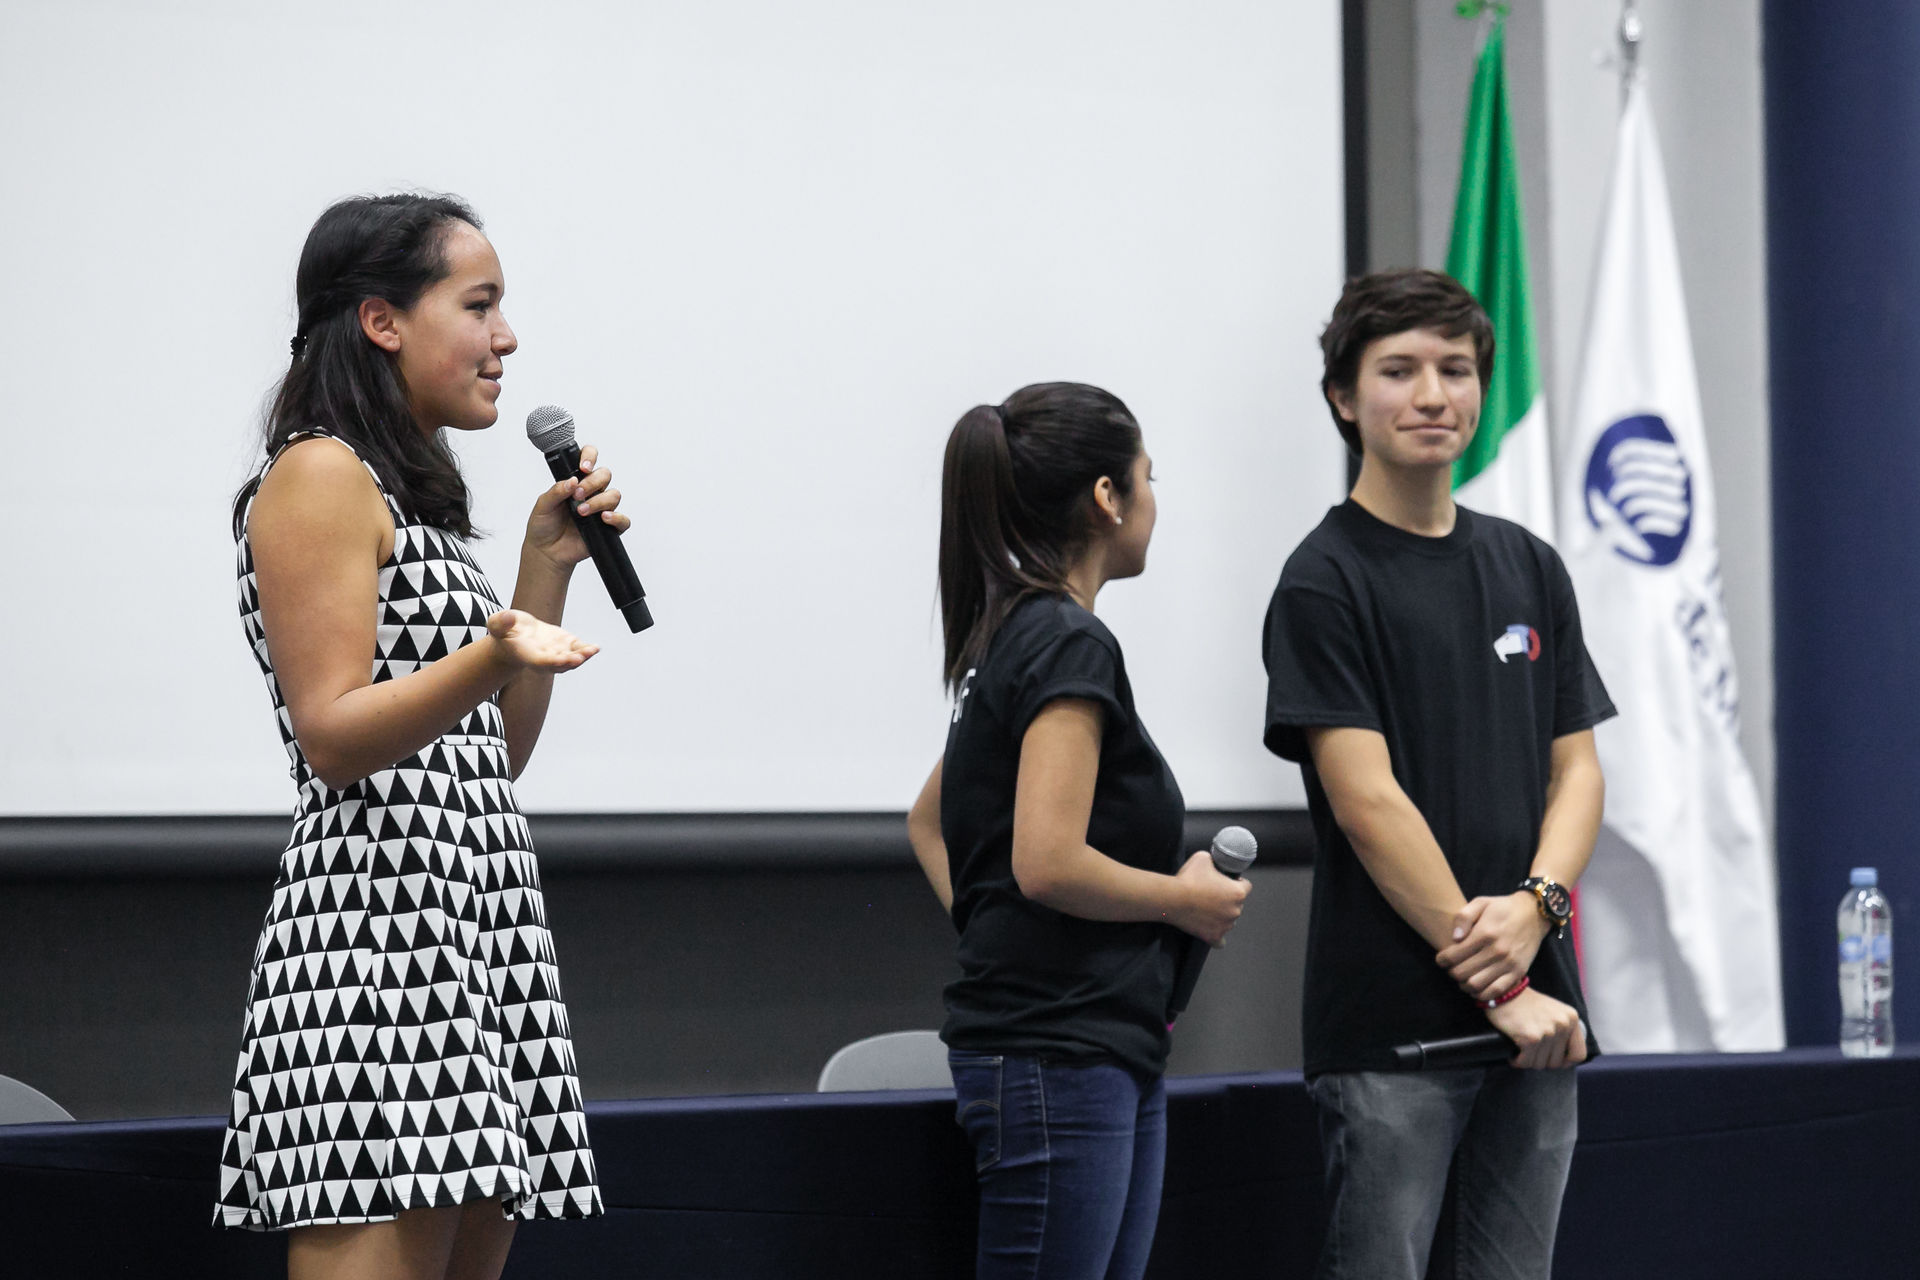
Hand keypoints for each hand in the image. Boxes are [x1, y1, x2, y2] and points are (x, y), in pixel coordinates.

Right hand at [485, 609, 598, 671]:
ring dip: (583, 656)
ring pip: (571, 659)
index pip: (540, 662)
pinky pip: (578, 650)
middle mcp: (544, 659)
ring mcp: (557, 653)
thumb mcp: (498, 624)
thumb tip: (507, 617)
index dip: (551, 662)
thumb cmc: (505, 632)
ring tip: (592, 650)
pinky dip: (587, 650)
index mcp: (528, 656)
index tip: (561, 660)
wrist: (516, 636)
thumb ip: (501, 622)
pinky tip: (595, 648)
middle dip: (570, 662)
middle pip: (559, 665)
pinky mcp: (565, 646)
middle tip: (580, 657)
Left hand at [523, 444, 631, 569]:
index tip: (583, 467)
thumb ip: (556, 491)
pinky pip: (623, 520)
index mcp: (576, 482)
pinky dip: (616, 518)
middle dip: (592, 482)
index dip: (590, 457)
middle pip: (605, 475)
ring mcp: (601, 509)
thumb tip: (572, 480)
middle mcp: (591, 492)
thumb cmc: (544, 526)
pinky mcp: (608, 528)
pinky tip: (603, 519)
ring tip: (581, 512)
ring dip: (598, 501)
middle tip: (577, 495)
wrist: (546, 551)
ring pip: (614, 495)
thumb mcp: (543, 505)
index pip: (589, 460)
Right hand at [1169, 851, 1252, 946]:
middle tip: (1211, 895)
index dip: (1236, 883)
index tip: (1226, 882)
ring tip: (1205, 909)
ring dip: (1221, 916)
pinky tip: (1211, 930)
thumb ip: (1215, 860)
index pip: (1247, 887)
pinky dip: (1217, 936)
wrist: (1172, 898)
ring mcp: (1225, 926)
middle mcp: (1235, 911)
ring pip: (1229, 921)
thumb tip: (1214, 862)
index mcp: (1237, 893)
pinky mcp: (1213, 936)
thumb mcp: (1203, 858)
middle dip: (1227, 900)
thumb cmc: (1188, 879)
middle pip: (1237, 905)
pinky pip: (1220, 941)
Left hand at [1436, 891, 1548, 999]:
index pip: (1453, 956)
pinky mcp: (1518, 972)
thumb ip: (1463, 917)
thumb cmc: (1502, 908)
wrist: (1534, 914)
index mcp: (1484, 933)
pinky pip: (1496, 991)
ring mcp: (1508, 964)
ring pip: (1476, 985)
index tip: (1441, 959)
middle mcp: (1496, 951)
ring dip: (1464, 984)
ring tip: (1463, 977)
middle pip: (1462, 973)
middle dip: (1451, 972)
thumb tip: (1455, 938)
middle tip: (1452, 967)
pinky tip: (1477, 987)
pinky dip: (1482, 994)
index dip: (1442, 960)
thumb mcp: (1481, 902)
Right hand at [1484, 988, 1586, 1068]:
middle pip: (1556, 1063)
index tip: (1553, 1060)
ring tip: (1520, 1049)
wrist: (1503, 991)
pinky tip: (1513, 1054)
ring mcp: (1548, 1032)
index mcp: (1571, 1018)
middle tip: (1530, 1052)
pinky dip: (1517, 1061)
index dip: (1566, 1063)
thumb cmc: (1524, 1003)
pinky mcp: (1531, 1038)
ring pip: (1540, 1064)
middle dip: (1541, 1060)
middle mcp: (1563, 1025)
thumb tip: (1564, 1059)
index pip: (1579, 1054)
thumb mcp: (1553, 1011)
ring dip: (1528, 1060)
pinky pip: (1525, 1062)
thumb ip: (1563, 1029)